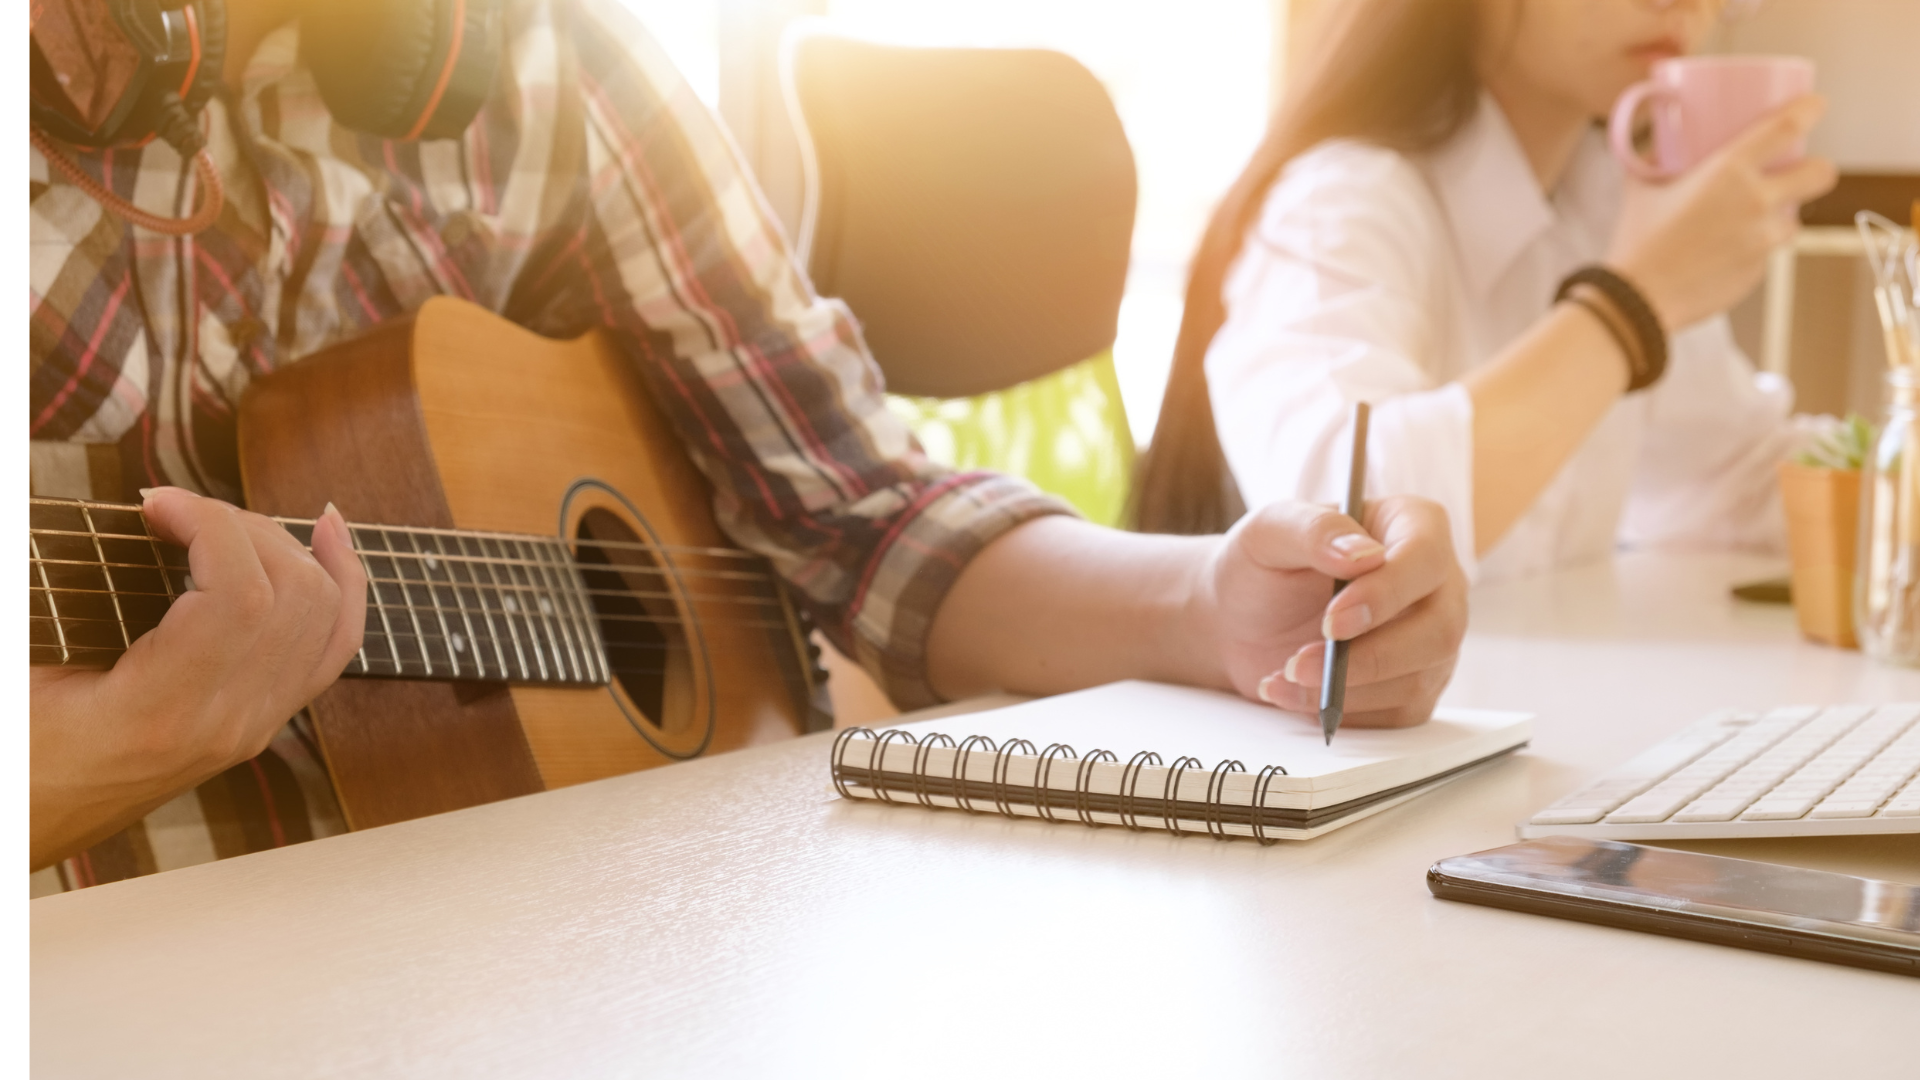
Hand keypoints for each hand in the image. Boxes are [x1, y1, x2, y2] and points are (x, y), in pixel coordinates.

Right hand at [30, 488, 365, 867]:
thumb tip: (127, 513)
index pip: (239, 596)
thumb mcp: (24, 670)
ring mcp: (255, 725)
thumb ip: (53, 594)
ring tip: (220, 520)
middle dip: (243, 526)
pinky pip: (334, 644)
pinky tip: (327, 534)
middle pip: (292, 593)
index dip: (210, 524)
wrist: (32, 822)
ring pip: (323, 612)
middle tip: (177, 510)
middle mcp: (227, 723)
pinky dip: (342, 582)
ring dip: (283, 545)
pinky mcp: (264, 720)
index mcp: (161, 712)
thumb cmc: (19, 752)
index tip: (156, 501)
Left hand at [1186, 496, 1466, 727]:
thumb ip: (1315, 530)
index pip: (1425, 557)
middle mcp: (1436, 583)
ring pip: (1417, 680)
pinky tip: (1294, 694)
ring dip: (1345, 689)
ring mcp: (1431, 639)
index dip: (1386, 593)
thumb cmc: (1261, 565)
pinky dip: (1342, 712)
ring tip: (1285, 675)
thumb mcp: (1269, 531)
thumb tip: (1363, 555)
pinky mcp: (1415, 686)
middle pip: (1439, 630)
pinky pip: (1397, 714)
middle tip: (1299, 663)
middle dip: (1367, 657)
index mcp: (1411, 525)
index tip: (1332, 620)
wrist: (1241, 622)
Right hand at [1607, 95, 1837, 330]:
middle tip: (1798, 171)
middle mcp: (1756, 203)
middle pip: (1821, 173)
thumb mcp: (1641, 186)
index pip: (1788, 126)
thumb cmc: (1635, 239)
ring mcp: (1762, 241)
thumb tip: (1660, 142)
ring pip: (1793, 220)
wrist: (1635, 300)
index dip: (1810, 109)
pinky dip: (1752, 250)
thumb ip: (1655, 159)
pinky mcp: (1758, 273)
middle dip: (1816, 168)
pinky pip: (1767, 254)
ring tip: (1747, 221)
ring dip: (1779, 216)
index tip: (1813, 105)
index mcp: (1728, 171)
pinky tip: (1721, 254)